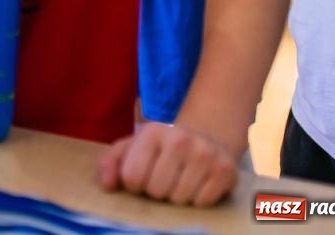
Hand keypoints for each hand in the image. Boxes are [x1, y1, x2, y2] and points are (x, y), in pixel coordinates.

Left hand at [98, 120, 237, 206]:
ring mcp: (205, 154)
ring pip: (180, 199)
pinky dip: (198, 200)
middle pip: (157, 191)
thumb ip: (111, 163)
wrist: (206, 138)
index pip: (132, 177)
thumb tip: (108, 185)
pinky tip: (198, 184)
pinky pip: (203, 203)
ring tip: (180, 180)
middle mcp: (180, 139)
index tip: (142, 176)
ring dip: (176, 196)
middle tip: (164, 178)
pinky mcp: (226, 170)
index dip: (134, 184)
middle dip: (156, 191)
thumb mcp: (132, 148)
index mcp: (152, 132)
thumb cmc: (161, 148)